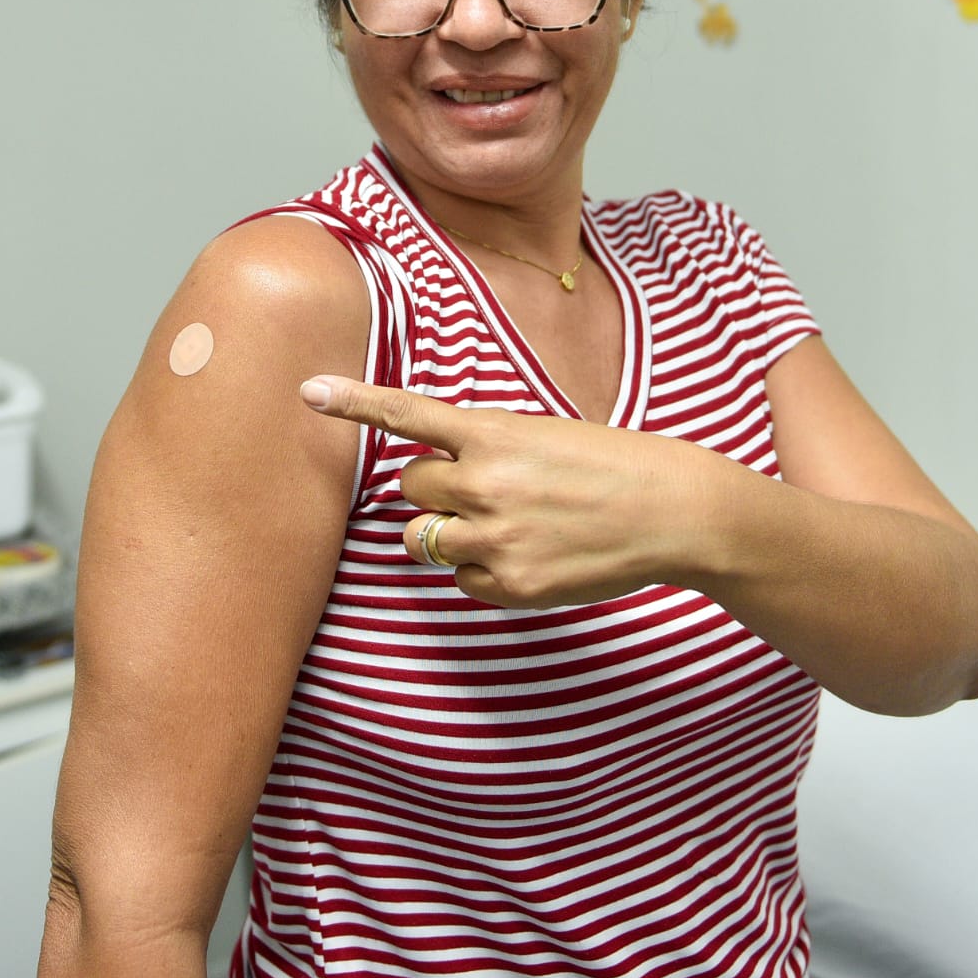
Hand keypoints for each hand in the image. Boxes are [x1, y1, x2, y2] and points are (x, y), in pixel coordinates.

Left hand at [300, 375, 712, 607]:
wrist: (669, 511)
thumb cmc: (608, 464)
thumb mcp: (542, 433)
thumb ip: (485, 448)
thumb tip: (438, 478)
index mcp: (494, 433)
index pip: (409, 414)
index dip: (354, 402)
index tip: (308, 391)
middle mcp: (485, 484)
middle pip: (411, 485)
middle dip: (434, 487)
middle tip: (486, 485)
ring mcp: (494, 539)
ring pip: (421, 537)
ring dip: (445, 528)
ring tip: (502, 522)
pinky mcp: (509, 585)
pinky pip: (460, 579)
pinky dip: (480, 569)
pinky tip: (526, 554)